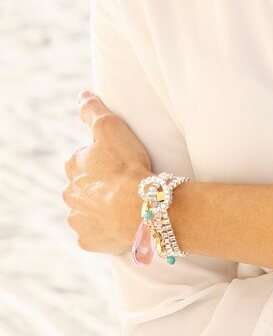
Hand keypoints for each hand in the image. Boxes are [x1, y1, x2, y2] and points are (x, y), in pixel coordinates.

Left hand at [62, 92, 152, 253]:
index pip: (84, 159)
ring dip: (100, 207)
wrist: (140, 206)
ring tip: (124, 203)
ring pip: (87, 211)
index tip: (120, 161)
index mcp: (72, 167)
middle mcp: (69, 194)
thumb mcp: (111, 126)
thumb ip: (93, 110)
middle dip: (99, 185)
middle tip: (124, 182)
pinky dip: (105, 229)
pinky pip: (95, 234)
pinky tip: (120, 223)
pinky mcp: (89, 241)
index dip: (104, 158)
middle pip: (83, 186)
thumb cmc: (127, 164)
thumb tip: (82, 94)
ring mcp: (78, 220)